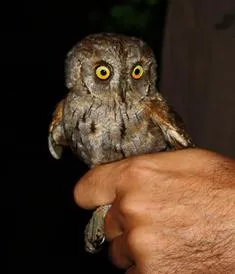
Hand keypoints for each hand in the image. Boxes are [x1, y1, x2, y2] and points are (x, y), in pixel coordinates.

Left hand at [74, 148, 234, 272]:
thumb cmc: (224, 190)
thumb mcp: (181, 163)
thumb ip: (143, 171)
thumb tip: (123, 182)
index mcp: (136, 176)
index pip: (87, 189)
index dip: (93, 196)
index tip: (97, 200)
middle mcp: (132, 209)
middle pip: (107, 223)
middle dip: (124, 223)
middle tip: (153, 219)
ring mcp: (141, 245)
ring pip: (120, 251)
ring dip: (136, 248)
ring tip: (169, 238)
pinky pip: (134, 273)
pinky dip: (148, 267)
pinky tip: (174, 254)